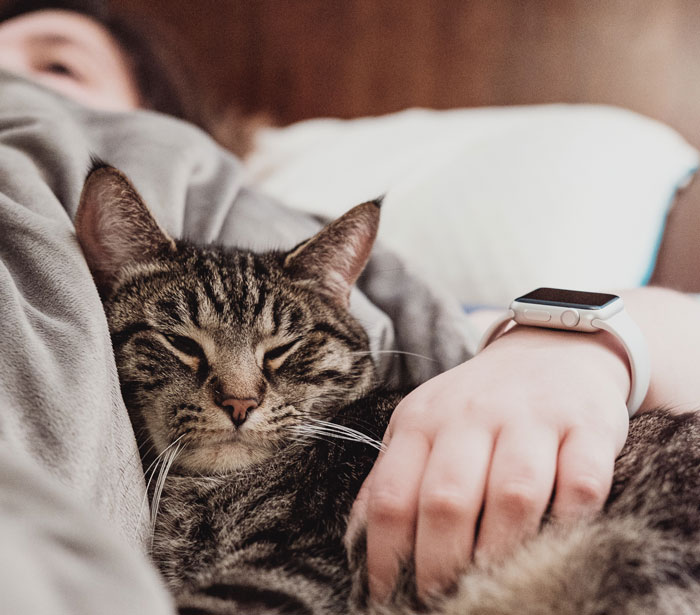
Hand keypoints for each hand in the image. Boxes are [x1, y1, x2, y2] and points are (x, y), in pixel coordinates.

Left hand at [346, 325, 630, 601]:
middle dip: (441, 564)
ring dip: (502, 553)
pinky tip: (557, 543)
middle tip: (442, 599)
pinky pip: (580, 484)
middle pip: (447, 500)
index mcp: (422, 420)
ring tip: (494, 586)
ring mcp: (531, 417)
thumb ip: (393, 475)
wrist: (551, 347)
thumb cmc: (479, 402)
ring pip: (513, 496)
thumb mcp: (424, 424)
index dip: (385, 556)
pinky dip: (570, 524)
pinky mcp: (586, 425)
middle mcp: (471, 414)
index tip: (388, 593)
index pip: (391, 495)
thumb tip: (360, 540)